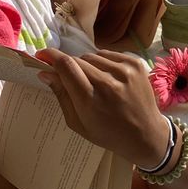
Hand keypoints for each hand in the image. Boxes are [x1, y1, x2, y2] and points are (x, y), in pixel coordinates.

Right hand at [36, 48, 170, 166]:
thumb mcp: (78, 123)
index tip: (41, 55)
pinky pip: (108, 55)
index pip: (66, 66)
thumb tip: (44, 72)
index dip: (51, 56)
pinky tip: (106, 78)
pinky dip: (102, 63)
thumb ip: (61, 95)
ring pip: (92, 56)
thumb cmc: (108, 133)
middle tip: (66, 76)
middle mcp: (109, 82)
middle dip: (67, 65)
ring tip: (92, 82)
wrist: (146, 134)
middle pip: (77, 60)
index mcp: (91, 100)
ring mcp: (125, 70)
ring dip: (86, 65)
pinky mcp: (136, 63)